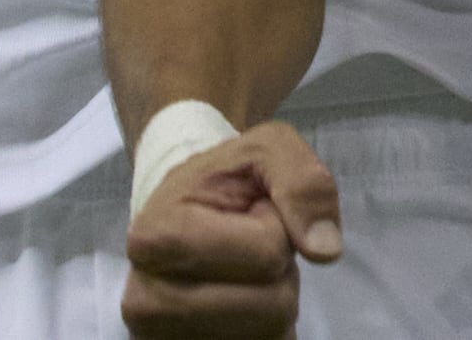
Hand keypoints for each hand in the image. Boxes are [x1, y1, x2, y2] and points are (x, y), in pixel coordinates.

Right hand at [120, 120, 341, 337]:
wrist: (183, 211)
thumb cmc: (224, 178)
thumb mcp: (269, 149)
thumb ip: (304, 183)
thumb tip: (325, 249)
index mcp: (157, 237)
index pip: (267, 252)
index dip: (276, 227)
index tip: (248, 213)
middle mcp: (146, 301)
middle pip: (271, 304)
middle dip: (278, 270)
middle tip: (248, 247)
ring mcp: (159, 338)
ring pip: (269, 333)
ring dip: (273, 300)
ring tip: (243, 272)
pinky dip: (264, 329)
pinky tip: (240, 304)